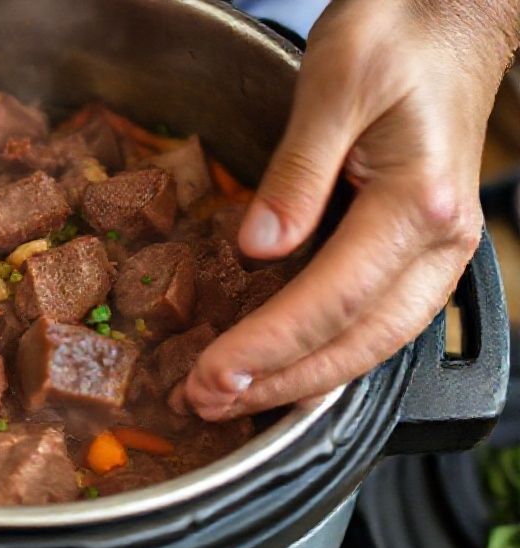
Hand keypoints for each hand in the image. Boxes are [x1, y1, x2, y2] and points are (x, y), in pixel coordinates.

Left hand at [181, 0, 519, 419]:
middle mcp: (438, 241)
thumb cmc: (395, 35)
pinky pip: (372, 318)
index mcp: (418, 202)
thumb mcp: (332, 89)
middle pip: (356, 342)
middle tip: (207, 401)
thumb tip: (258, 249)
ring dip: (299, 378)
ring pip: (369, 343)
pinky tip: (282, 367)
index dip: (267, 345)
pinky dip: (325, 352)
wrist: (449, 14)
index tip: (212, 373)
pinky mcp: (415, 247)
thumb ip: (296, 175)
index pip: (331, 298)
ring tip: (232, 398)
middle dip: (278, 382)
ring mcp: (434, 250)